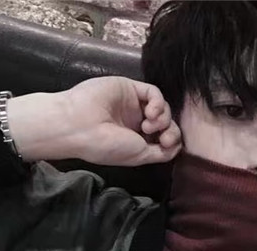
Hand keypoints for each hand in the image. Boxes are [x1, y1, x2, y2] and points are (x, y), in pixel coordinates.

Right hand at [7, 76, 181, 165]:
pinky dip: (158, 102)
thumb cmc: (107, 146)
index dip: (171, 139)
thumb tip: (176, 146)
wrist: (80, 127)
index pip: (164, 136)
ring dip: (162, 117)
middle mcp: (136, 122)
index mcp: (137, 139)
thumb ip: (161, 153)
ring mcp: (133, 105)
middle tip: (163, 137)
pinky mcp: (130, 88)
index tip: (165, 144)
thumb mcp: (139, 156)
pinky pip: (153, 92)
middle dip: (170, 130)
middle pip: (166, 121)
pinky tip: (150, 111)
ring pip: (162, 107)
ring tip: (148, 125)